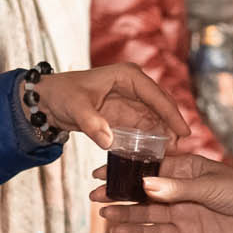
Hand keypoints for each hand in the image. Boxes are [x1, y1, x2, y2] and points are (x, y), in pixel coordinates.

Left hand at [31, 63, 188, 150]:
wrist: (48, 101)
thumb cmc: (61, 94)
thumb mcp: (75, 107)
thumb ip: (92, 124)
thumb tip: (108, 142)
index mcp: (128, 76)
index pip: (156, 95)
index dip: (172, 114)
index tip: (184, 133)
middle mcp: (135, 86)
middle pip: (161, 108)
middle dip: (171, 127)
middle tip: (180, 150)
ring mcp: (132, 101)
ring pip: (156, 120)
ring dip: (164, 136)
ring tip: (171, 156)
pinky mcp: (127, 115)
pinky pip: (145, 129)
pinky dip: (152, 141)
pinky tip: (157, 155)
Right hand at [95, 152, 232, 232]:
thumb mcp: (210, 185)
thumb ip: (178, 188)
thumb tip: (146, 187)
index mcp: (183, 169)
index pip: (146, 168)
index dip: (123, 169)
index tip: (100, 170)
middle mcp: (177, 190)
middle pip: (140, 192)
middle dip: (117, 193)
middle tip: (93, 194)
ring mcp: (179, 212)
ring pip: (145, 213)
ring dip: (123, 213)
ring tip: (101, 214)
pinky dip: (137, 232)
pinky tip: (118, 231)